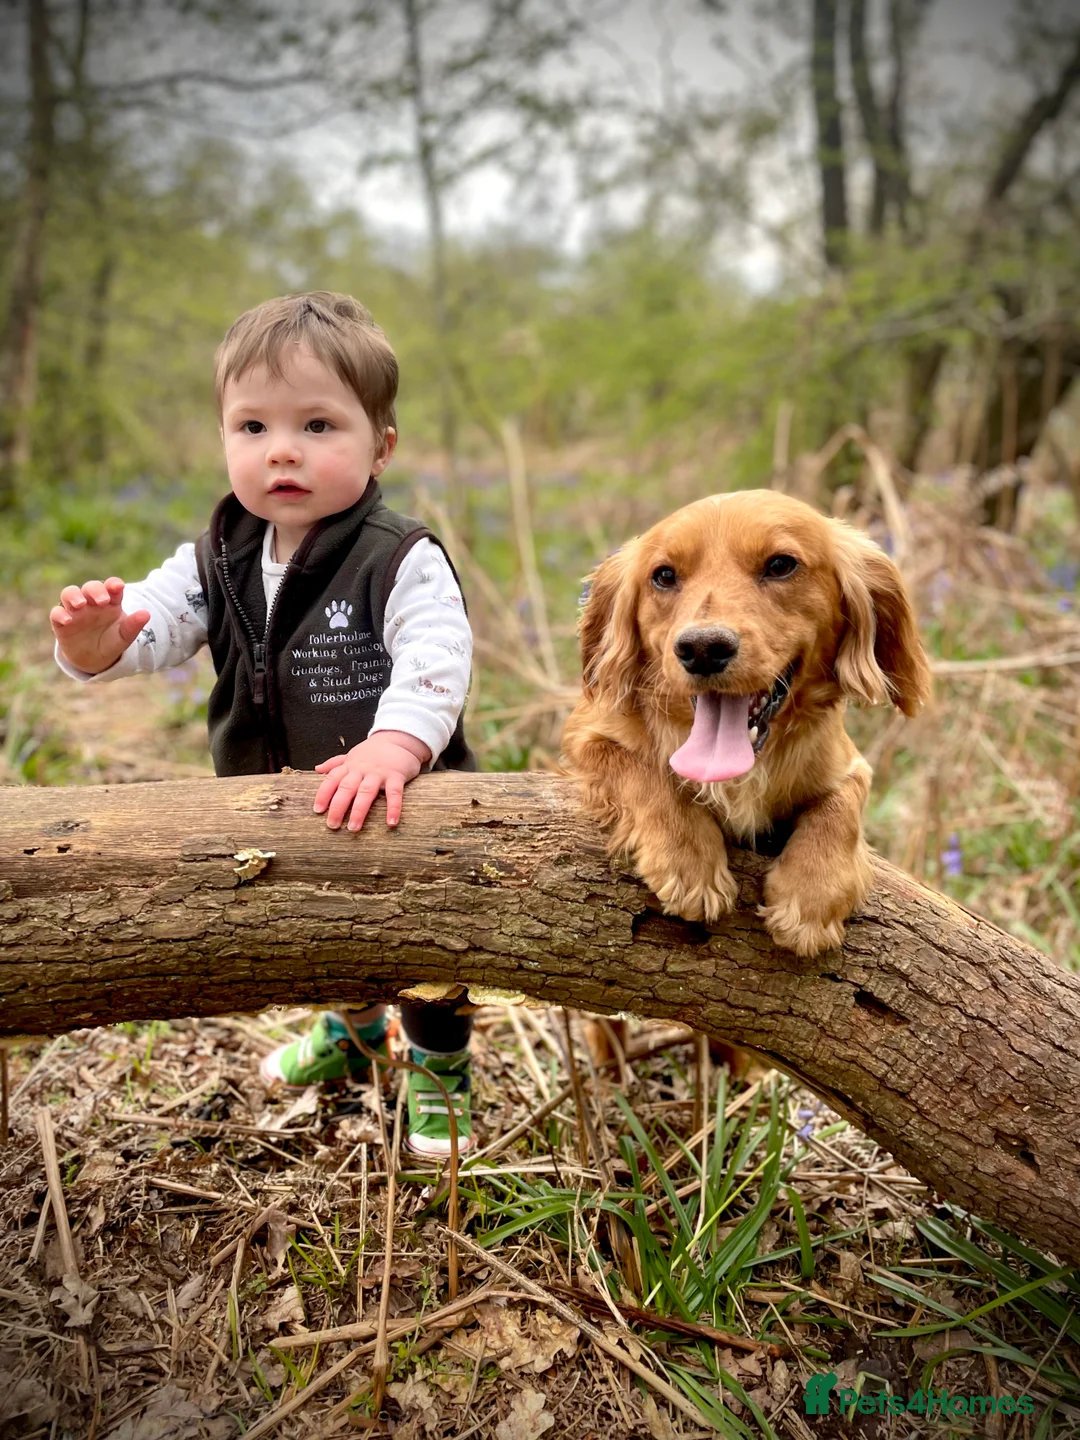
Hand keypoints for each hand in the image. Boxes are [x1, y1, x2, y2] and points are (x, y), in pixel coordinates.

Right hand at [50, 577, 150, 674]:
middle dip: (95, 590)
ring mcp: (75, 611)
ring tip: (81, 604)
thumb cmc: (111, 642)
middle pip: (90, 587)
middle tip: (102, 600)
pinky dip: (59, 614)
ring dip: (73, 596)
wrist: (94, 659)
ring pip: (69, 593)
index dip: (113, 584)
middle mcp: (91, 602)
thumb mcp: (124, 637)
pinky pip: (56, 613)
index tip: (118, 586)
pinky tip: (68, 620)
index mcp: (110, 602)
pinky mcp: (61, 623)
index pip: (111, 587)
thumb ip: (133, 626)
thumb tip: (146, 614)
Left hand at [313, 730, 431, 830]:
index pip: (332, 779)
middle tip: (332, 825)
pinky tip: (391, 822)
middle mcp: (362, 770)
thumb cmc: (373, 751)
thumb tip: (317, 769)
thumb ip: (335, 763)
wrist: (399, 739)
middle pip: (346, 788)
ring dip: (359, 811)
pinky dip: (393, 808)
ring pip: (366, 792)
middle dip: (337, 807)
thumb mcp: (352, 755)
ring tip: (353, 828)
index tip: (317, 810)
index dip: (323, 794)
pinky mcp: (396, 776)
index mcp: (350, 766)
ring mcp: (379, 773)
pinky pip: (395, 793)